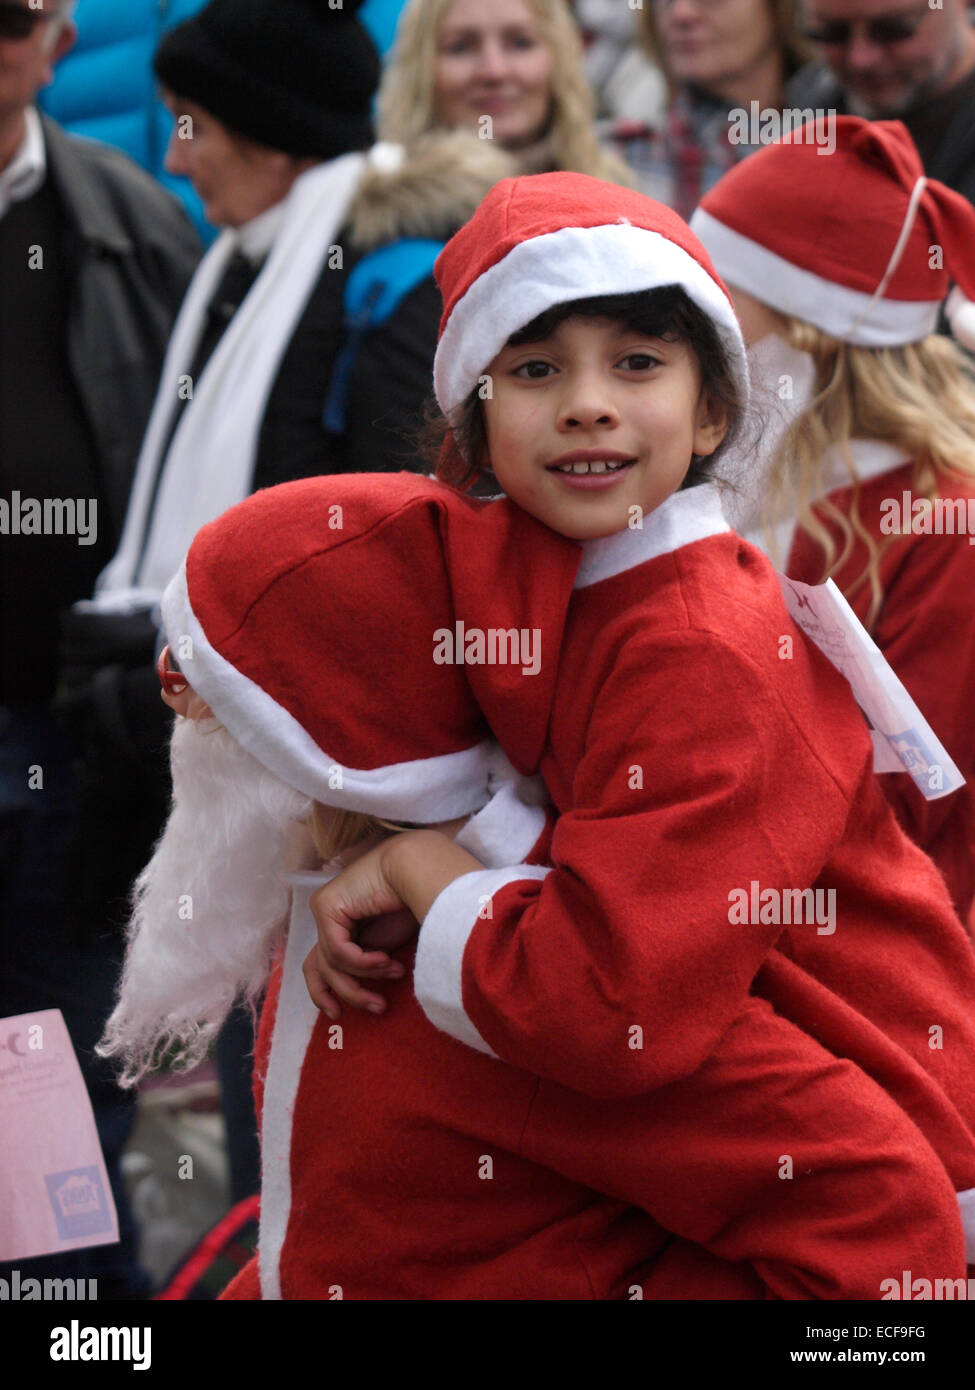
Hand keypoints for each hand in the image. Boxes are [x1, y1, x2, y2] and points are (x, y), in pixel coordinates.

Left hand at [302, 840, 415, 1018]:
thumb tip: (361, 994)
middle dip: (345, 993)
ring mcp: (324, 910)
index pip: (320, 965)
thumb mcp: (388, 942)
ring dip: (366, 976)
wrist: (418, 868)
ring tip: (395, 972)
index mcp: (343, 925)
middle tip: (376, 1008)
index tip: (339, 1015)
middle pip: (318, 969)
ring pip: (330, 965)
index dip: (325, 992)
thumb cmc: (413, 901)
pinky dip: (361, 962)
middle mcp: (329, 917)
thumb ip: (370, 962)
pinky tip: (386, 959)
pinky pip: (337, 951)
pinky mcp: (326, 906)